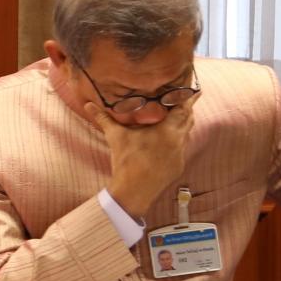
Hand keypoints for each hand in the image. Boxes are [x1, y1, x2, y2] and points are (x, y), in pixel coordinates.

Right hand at [84, 96, 197, 218]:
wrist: (132, 193)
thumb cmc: (126, 163)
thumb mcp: (115, 137)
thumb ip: (104, 118)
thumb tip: (88, 105)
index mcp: (167, 131)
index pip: (184, 108)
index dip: (188, 98)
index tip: (193, 88)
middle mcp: (178, 141)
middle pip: (189, 119)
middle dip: (186, 109)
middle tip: (183, 99)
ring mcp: (180, 156)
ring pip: (186, 134)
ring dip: (182, 125)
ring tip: (175, 117)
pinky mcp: (178, 167)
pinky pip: (181, 149)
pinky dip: (177, 142)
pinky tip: (168, 141)